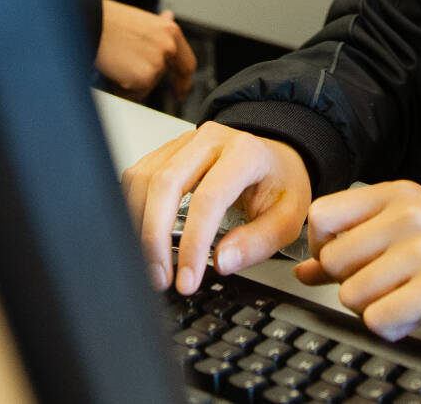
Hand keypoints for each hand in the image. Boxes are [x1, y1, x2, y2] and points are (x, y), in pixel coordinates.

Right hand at [96, 0, 196, 100]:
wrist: (92, 22)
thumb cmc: (110, 20)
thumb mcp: (142, 19)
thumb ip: (158, 28)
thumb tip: (168, 17)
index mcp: (170, 32)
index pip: (187, 63)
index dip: (183, 80)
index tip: (180, 90)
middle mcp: (168, 47)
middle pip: (161, 75)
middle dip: (145, 77)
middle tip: (128, 72)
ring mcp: (157, 64)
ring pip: (146, 85)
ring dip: (131, 81)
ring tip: (116, 61)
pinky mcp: (143, 78)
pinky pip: (134, 94)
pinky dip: (122, 88)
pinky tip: (113, 71)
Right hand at [120, 121, 310, 295]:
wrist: (274, 158)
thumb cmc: (280, 184)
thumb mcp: (287, 218)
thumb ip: (257, 242)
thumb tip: (222, 262)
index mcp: (245, 153)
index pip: (208, 199)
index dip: (193, 244)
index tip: (187, 279)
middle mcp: (210, 140)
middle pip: (166, 184)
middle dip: (155, 238)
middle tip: (160, 277)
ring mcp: (184, 142)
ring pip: (144, 178)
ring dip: (139, 225)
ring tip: (150, 263)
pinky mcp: (166, 151)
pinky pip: (137, 176)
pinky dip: (132, 209)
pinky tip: (141, 236)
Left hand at [294, 180, 420, 341]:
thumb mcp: (394, 229)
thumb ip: (346, 244)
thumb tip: (303, 270)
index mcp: (395, 194)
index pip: (322, 215)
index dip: (321, 245)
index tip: (341, 258)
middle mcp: (410, 217)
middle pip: (333, 260)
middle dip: (347, 281)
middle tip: (378, 281)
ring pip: (350, 295)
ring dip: (369, 306)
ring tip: (397, 295)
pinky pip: (376, 319)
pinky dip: (388, 325)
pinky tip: (408, 312)